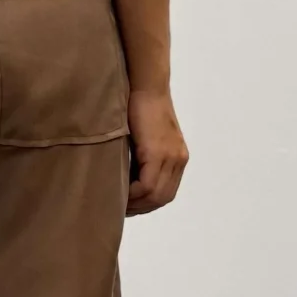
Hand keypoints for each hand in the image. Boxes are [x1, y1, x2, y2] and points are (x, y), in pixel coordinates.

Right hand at [126, 89, 188, 214]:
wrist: (145, 87)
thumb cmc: (140, 108)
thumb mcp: (146, 139)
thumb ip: (144, 159)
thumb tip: (128, 181)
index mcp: (178, 158)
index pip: (166, 193)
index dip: (147, 204)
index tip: (128, 206)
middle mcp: (179, 159)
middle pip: (162, 198)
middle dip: (140, 208)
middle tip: (120, 209)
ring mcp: (171, 156)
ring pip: (155, 195)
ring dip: (135, 203)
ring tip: (118, 202)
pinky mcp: (158, 153)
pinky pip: (147, 185)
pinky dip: (133, 193)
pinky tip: (120, 191)